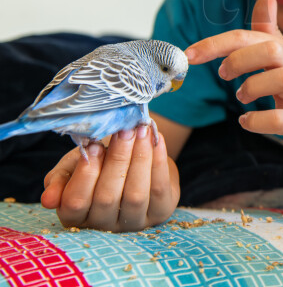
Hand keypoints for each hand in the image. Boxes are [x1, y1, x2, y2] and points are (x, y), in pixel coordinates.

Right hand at [41, 126, 178, 230]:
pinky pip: (160, 188)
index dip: (85, 175)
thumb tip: (49, 200)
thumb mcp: (71, 167)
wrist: (131, 157)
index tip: (94, 146)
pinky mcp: (160, 212)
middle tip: (124, 131)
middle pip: (107, 198)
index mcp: (76, 216)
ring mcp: (134, 222)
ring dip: (139, 159)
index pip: (75, 203)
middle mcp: (104, 225)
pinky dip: (158, 161)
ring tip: (140, 131)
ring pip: (135, 195)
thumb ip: (58, 180)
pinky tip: (156, 139)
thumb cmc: (97, 162)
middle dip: (116, 160)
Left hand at [186, 0, 282, 156]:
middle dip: (239, 60)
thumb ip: (271, 30)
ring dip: (253, 88)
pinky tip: (248, 122)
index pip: (247, 37)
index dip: (214, 44)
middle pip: (269, 49)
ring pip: (282, 79)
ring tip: (243, 97)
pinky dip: (259, 122)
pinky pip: (282, 119)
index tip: (188, 55)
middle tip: (225, 75)